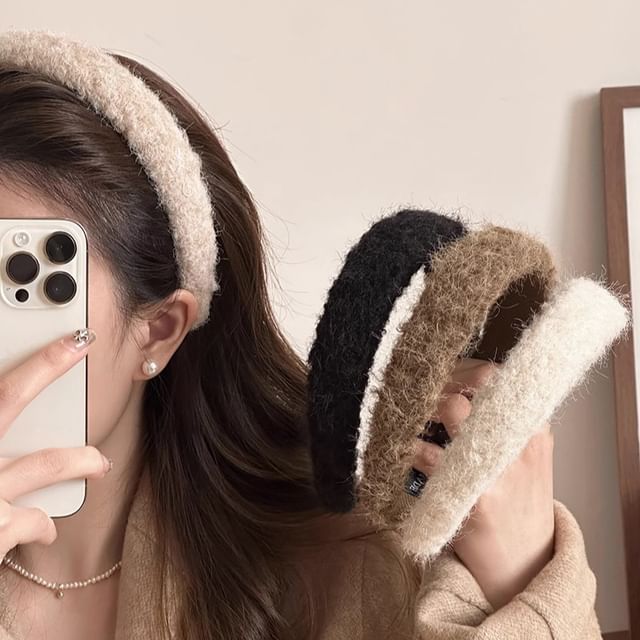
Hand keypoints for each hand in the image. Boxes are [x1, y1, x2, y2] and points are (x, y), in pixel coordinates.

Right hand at [0, 330, 109, 559]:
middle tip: (80, 344)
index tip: (61, 338)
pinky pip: (36, 520)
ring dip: (81, 459)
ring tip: (97, 463)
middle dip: (45, 367)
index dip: (32, 362)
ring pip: (47, 460)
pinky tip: (46, 528)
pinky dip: (44, 524)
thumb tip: (10, 426)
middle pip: (6, 397)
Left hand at [412, 358, 554, 609]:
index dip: (462, 369)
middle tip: (419, 395)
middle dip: (439, 384)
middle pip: (473, 385)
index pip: (496, 378)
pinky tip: (402, 449)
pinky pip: (429, 456)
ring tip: (409, 416)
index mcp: (534, 432)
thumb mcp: (526, 461)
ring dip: (423, 408)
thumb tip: (458, 387)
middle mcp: (519, 443)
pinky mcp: (473, 497)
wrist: (526, 566)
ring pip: (451, 409)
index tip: (440, 375)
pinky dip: (409, 447)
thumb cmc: (519, 506)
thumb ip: (503, 425)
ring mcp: (498, 469)